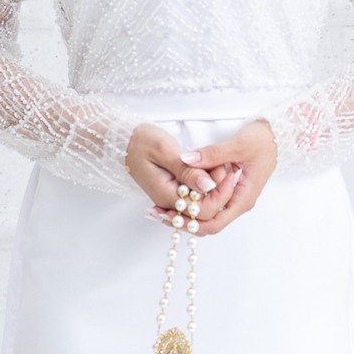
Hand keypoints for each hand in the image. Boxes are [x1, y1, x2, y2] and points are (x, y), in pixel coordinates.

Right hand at [125, 124, 239, 227]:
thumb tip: (208, 186)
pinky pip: (196, 197)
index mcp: (166, 194)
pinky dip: (208, 185)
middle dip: (220, 192)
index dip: (220, 194)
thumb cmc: (141, 142)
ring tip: (217, 164)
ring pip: (202, 205)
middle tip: (224, 166)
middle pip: (204, 212)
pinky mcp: (174, 192)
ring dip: (215, 189)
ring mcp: (172, 198)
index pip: (201, 209)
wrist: (124, 142)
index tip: (229, 172)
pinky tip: (210, 167)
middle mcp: (170, 202)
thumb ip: (186, 170)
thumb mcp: (164, 150)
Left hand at [134, 119, 277, 236]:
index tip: (168, 213)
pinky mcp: (227, 190)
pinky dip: (190, 202)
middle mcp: (237, 203)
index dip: (189, 222)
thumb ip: (212, 154)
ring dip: (183, 214)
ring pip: (206, 215)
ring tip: (158, 209)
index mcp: (242, 199)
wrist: (277, 134)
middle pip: (207, 224)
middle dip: (182, 221)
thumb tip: (186, 160)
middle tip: (156, 214)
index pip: (214, 223)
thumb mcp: (237, 145)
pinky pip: (207, 203)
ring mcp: (233, 198)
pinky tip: (173, 196)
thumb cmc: (262, 140)